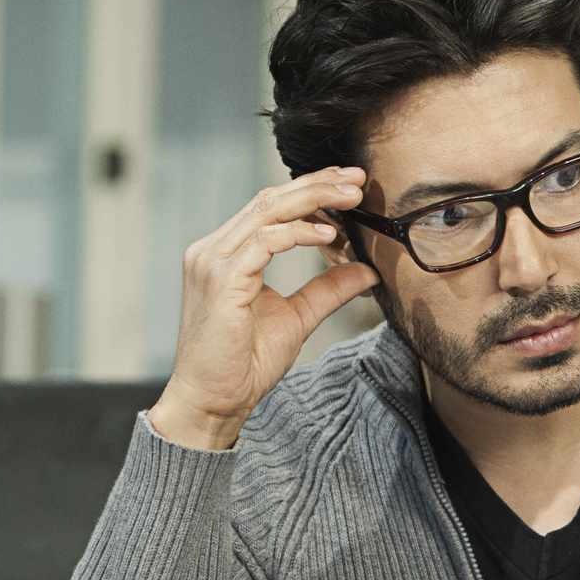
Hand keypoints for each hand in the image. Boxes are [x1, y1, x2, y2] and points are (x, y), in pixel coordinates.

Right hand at [149, 168, 379, 448]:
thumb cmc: (245, 362)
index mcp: (225, 253)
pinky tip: (329, 235)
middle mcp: (212, 250)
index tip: (349, 183)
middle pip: (270, 199)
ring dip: (314, 200)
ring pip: (267, 211)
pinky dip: (299, 233)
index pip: (269, 206)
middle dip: (318, 185)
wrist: (213, 401)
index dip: (310, 189)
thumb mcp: (298, 317)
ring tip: (352, 198)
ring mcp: (212, 262)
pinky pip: (264, 242)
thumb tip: (367, 271)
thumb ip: (328, 289)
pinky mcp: (221, 279)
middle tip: (358, 179)